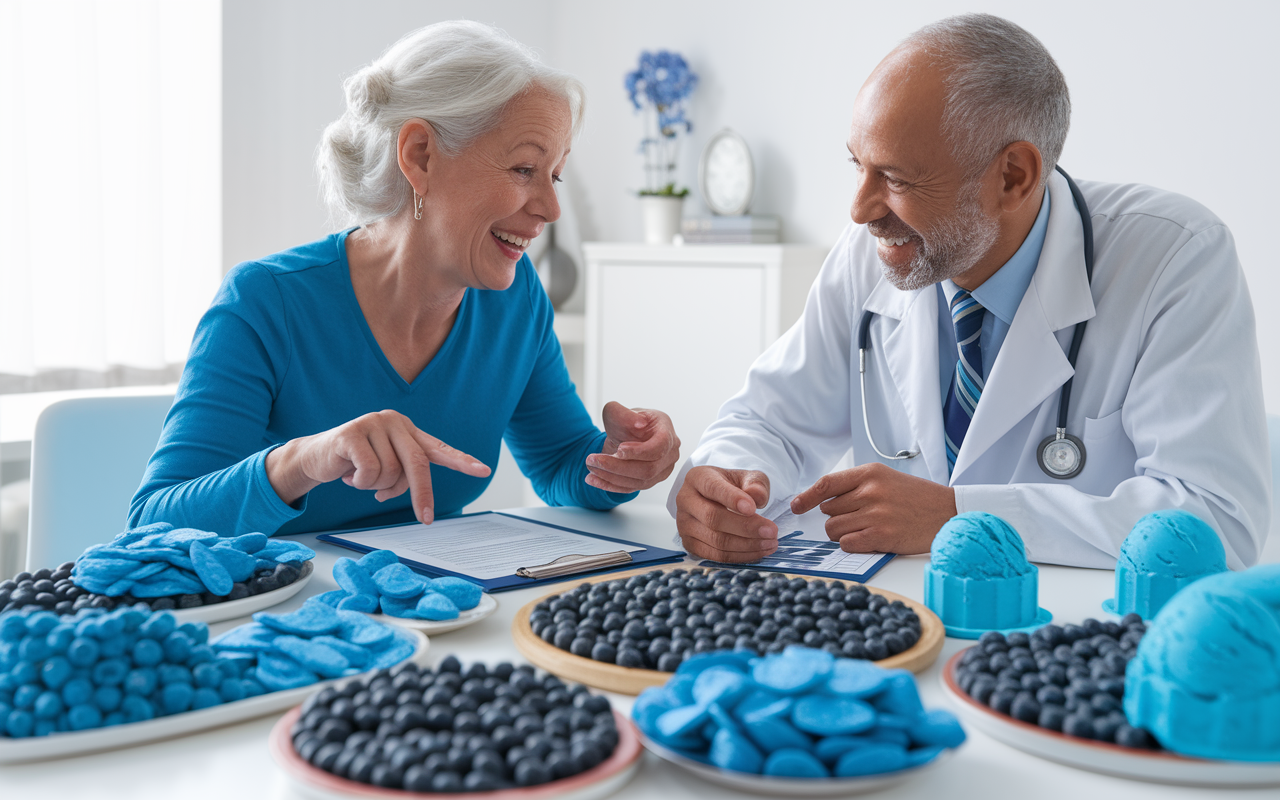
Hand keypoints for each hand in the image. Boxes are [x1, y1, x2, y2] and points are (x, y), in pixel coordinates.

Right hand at [265, 410, 490, 524]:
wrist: (315, 458)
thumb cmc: (355, 464)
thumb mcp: (385, 468)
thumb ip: (405, 474)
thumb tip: (419, 494)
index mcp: (407, 430)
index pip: (438, 448)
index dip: (461, 460)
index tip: (483, 471)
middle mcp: (394, 422)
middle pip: (418, 463)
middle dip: (421, 495)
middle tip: (424, 518)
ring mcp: (373, 423)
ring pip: (390, 472)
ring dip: (376, 486)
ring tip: (360, 477)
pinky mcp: (352, 433)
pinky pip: (369, 471)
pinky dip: (359, 482)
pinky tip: (347, 474)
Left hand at [584, 402, 680, 492]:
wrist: (623, 436)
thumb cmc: (625, 422)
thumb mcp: (617, 411)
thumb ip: (623, 413)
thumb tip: (638, 423)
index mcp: (666, 430)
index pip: (661, 446)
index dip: (640, 451)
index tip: (619, 449)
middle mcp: (670, 453)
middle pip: (649, 468)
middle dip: (618, 466)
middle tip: (594, 459)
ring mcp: (662, 470)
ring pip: (640, 481)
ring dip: (612, 476)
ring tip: (591, 467)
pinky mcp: (650, 482)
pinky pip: (631, 489)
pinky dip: (611, 486)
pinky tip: (594, 480)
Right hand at [674, 466, 777, 561]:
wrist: (716, 499)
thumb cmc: (733, 486)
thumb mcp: (747, 477)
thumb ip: (756, 484)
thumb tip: (757, 497)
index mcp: (697, 478)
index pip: (713, 488)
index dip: (732, 499)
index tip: (754, 508)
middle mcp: (685, 500)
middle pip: (713, 518)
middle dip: (746, 527)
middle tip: (772, 531)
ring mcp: (684, 525)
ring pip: (715, 540)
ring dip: (746, 545)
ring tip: (770, 543)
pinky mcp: (689, 544)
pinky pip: (715, 555)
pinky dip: (739, 556)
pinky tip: (757, 552)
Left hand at [789, 462, 955, 553]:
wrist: (948, 513)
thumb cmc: (916, 498)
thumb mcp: (886, 479)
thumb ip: (856, 486)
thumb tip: (823, 501)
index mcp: (869, 474)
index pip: (826, 484)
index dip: (806, 496)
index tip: (796, 506)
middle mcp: (870, 492)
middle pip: (828, 510)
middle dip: (837, 517)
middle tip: (858, 518)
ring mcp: (875, 514)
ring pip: (834, 529)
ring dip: (843, 533)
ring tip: (865, 529)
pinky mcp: (882, 536)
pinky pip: (847, 544)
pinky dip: (853, 544)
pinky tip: (870, 539)